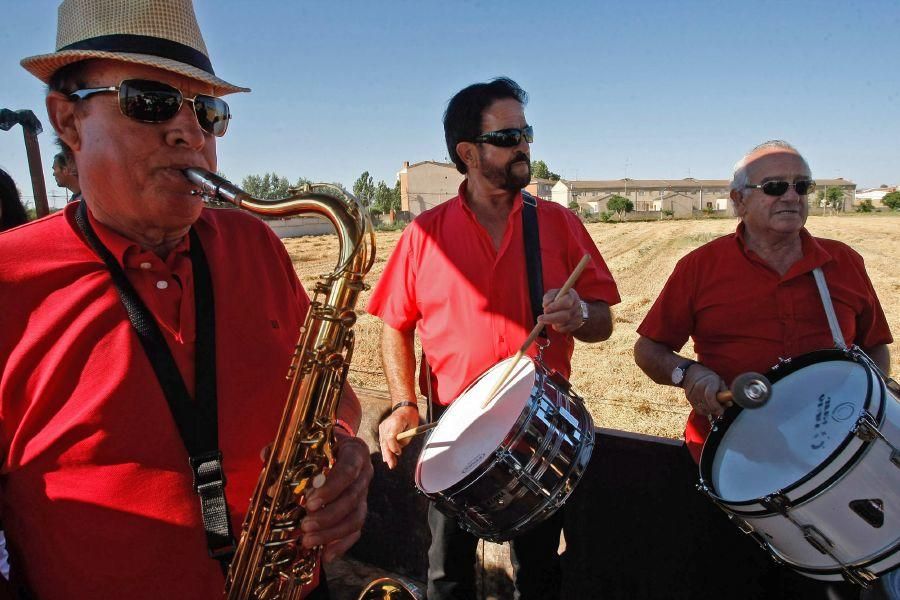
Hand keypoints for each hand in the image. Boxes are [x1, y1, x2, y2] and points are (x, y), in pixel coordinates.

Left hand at [300, 434, 372, 561]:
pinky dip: (342, 544)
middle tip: (304, 525)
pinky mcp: (361, 509)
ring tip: (308, 541)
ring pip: (356, 518)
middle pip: (352, 498)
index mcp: (355, 452)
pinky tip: (325, 555)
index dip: (331, 488)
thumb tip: (265, 456)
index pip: (348, 470)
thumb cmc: (322, 444)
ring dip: (332, 533)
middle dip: (328, 515)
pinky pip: (356, 530)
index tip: (310, 501)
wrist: (339, 447)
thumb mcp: (309, 442)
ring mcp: (365, 493)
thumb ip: (288, 449)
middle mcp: (365, 473)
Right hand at [378, 406, 419, 469]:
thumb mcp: (413, 427)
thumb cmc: (410, 417)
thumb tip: (398, 450)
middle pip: (385, 441)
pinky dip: (385, 449)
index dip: (394, 446)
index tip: (399, 453)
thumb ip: (405, 439)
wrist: (404, 407)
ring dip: (386, 453)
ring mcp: (383, 427)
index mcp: (396, 422)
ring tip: (390, 464)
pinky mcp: (381, 429)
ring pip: (383, 443)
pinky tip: (386, 458)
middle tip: (392, 465)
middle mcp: (386, 424)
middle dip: (388, 454)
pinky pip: (383, 441)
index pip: (391, 437)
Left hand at [538, 288, 582, 332]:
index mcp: (572, 296)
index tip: (545, 309)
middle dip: (550, 318)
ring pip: (563, 323)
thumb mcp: (555, 293)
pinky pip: (563, 329)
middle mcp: (577, 307)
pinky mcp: (575, 325)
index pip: (565, 302)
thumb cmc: (562, 298)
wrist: (575, 306)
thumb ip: (549, 297)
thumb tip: (545, 305)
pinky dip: (556, 327)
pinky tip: (555, 322)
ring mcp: (577, 317)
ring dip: (552, 322)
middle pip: (565, 316)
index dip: (555, 307)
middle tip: (539, 319)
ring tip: (548, 317)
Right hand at [683, 365, 728, 416]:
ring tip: (714, 406)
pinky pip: (698, 410)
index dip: (716, 406)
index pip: (710, 397)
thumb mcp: (719, 382)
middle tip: (720, 408)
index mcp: (709, 382)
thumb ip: (724, 393)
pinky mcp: (689, 398)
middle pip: (707, 405)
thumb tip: (729, 404)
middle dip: (715, 410)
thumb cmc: (709, 378)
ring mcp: (692, 394)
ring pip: (703, 409)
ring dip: (710, 411)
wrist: (692, 373)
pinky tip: (708, 407)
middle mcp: (699, 388)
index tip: (722, 410)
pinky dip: (704, 410)